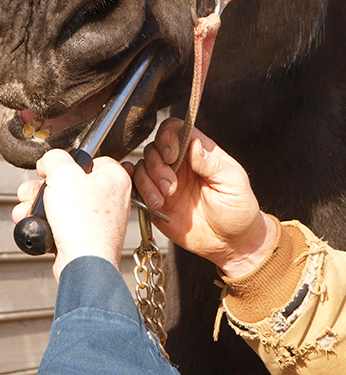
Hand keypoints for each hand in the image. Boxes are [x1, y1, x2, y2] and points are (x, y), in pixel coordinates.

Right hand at [13, 150, 131, 280]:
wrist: (82, 264)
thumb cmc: (83, 223)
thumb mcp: (63, 173)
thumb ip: (54, 158)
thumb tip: (49, 162)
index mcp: (114, 178)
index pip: (91, 160)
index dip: (68, 163)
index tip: (54, 169)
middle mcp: (110, 199)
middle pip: (69, 183)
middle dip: (43, 188)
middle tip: (33, 191)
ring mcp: (97, 220)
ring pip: (61, 204)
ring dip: (38, 206)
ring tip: (26, 210)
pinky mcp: (84, 238)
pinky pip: (61, 224)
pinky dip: (45, 224)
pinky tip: (33, 224)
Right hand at [131, 118, 276, 277]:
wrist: (230, 244)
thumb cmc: (238, 211)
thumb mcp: (233, 183)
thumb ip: (212, 163)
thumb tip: (193, 143)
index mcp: (198, 153)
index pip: (174, 130)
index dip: (167, 138)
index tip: (171, 156)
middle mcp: (179, 164)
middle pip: (153, 149)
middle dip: (157, 166)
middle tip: (171, 186)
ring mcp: (165, 182)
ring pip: (142, 168)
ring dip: (147, 182)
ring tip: (162, 199)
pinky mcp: (156, 201)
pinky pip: (136, 189)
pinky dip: (136, 190)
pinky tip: (148, 199)